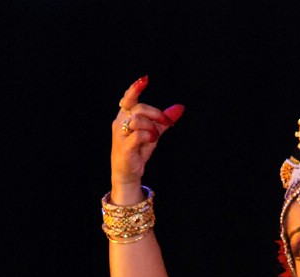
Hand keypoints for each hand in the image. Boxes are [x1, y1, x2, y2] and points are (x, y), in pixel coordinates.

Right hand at [111, 76, 184, 200]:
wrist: (128, 172)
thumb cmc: (138, 150)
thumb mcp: (153, 132)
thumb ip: (164, 120)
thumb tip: (180, 107)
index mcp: (125, 116)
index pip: (128, 98)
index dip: (135, 88)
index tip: (145, 80)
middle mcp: (120, 123)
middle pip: (138, 108)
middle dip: (156, 113)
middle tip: (167, 122)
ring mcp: (120, 135)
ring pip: (137, 120)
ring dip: (152, 126)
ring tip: (155, 136)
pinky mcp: (124, 147)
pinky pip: (138, 135)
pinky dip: (149, 136)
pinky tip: (152, 140)